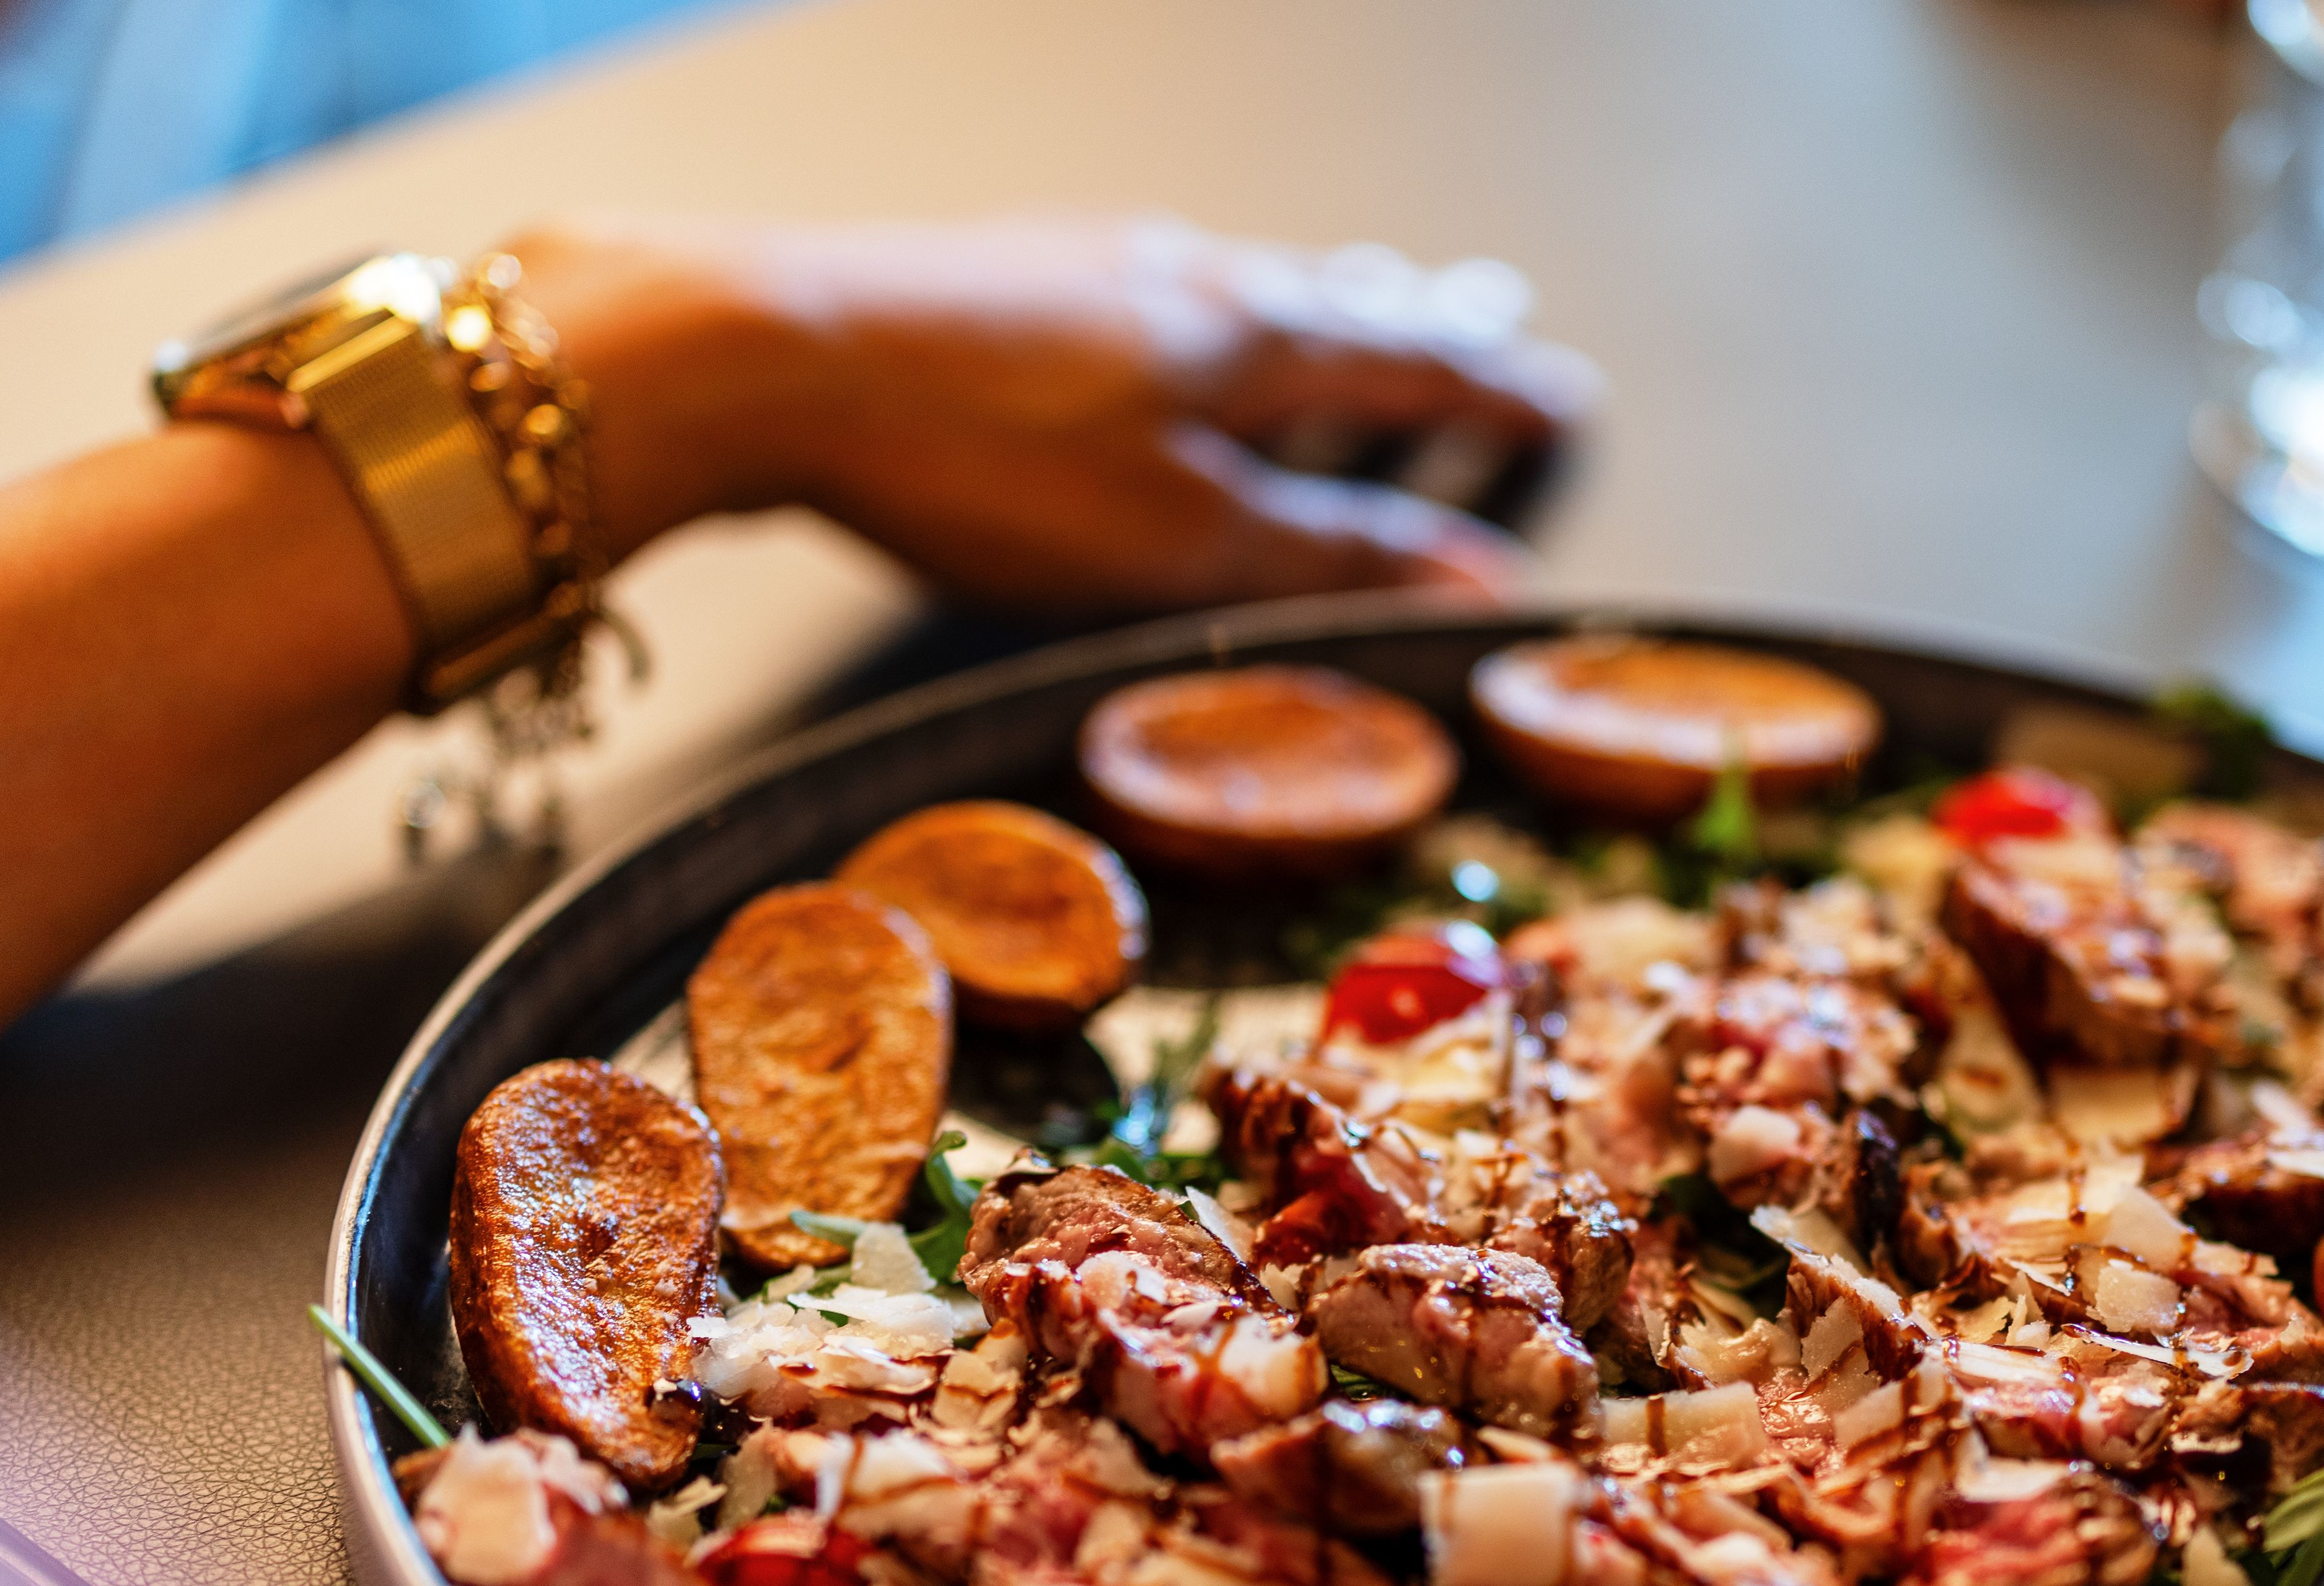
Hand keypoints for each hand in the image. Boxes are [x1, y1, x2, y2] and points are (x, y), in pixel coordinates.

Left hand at [516, 214, 1598, 611]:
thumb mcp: (1178, 544)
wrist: (763, 355)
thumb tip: (1469, 582)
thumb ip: (1324, 561)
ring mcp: (1084, 264)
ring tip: (1362, 298)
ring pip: (1243, 281)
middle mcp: (1179, 276)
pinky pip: (1155, 285)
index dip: (1491, 394)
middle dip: (1421, 320)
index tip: (1560, 399)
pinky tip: (1174, 317)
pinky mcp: (997, 278)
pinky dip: (1213, 306)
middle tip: (1488, 311)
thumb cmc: (972, 459)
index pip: (1408, 366)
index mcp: (1243, 339)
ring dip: (1320, 300)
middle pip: (1333, 301)